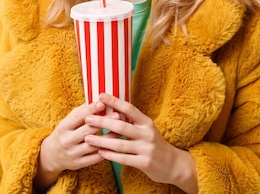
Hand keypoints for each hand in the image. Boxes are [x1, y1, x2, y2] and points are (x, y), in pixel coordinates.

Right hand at [35, 100, 117, 189]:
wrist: (52, 155)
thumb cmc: (65, 133)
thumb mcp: (68, 121)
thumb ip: (81, 112)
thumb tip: (98, 99)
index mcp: (63, 127)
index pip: (78, 116)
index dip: (91, 109)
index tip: (103, 102)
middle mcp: (67, 140)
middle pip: (88, 130)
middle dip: (104, 122)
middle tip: (117, 115)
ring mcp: (73, 153)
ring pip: (94, 145)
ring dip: (109, 137)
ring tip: (121, 130)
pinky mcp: (79, 163)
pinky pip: (95, 158)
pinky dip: (106, 151)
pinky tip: (116, 144)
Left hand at [83, 93, 197, 193]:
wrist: (171, 163)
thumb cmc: (152, 143)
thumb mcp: (145, 128)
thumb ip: (131, 120)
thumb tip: (110, 107)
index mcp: (146, 122)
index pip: (129, 108)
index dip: (114, 101)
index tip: (100, 95)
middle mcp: (147, 134)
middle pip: (121, 126)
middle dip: (103, 122)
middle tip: (88, 118)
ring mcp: (146, 149)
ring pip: (120, 144)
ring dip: (102, 141)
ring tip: (88, 138)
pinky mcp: (145, 163)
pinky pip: (123, 159)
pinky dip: (110, 155)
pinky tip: (100, 152)